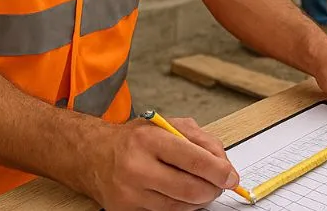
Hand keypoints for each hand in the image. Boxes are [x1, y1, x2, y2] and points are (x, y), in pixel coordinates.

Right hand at [85, 118, 238, 210]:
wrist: (95, 155)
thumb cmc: (135, 139)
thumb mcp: (169, 125)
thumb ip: (201, 140)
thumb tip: (224, 164)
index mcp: (150, 139)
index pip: (195, 160)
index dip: (219, 171)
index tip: (231, 176)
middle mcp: (137, 167)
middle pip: (191, 189)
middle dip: (213, 189)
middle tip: (219, 184)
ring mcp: (130, 192)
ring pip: (181, 206)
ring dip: (198, 199)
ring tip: (198, 186)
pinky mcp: (126, 210)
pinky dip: (180, 205)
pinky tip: (178, 192)